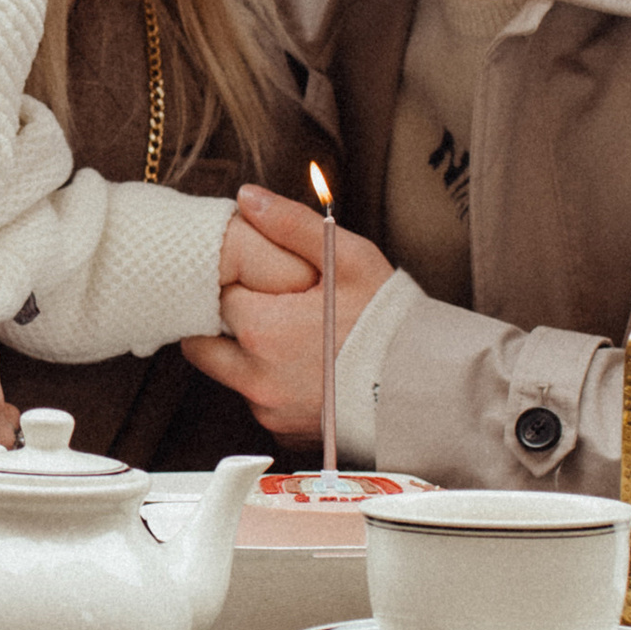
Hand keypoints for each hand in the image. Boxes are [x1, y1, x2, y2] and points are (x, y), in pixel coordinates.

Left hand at [182, 189, 394, 438]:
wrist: (427, 388)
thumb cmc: (390, 323)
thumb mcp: (346, 259)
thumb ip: (291, 224)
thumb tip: (247, 198)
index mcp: (262, 331)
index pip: (213, 294)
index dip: (234, 281)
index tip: (257, 278)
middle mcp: (255, 377)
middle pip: (203, 342)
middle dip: (224, 322)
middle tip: (264, 307)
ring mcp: (269, 409)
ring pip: (230, 374)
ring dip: (246, 355)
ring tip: (292, 336)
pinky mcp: (284, 431)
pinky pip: (259, 401)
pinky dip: (271, 383)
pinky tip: (305, 367)